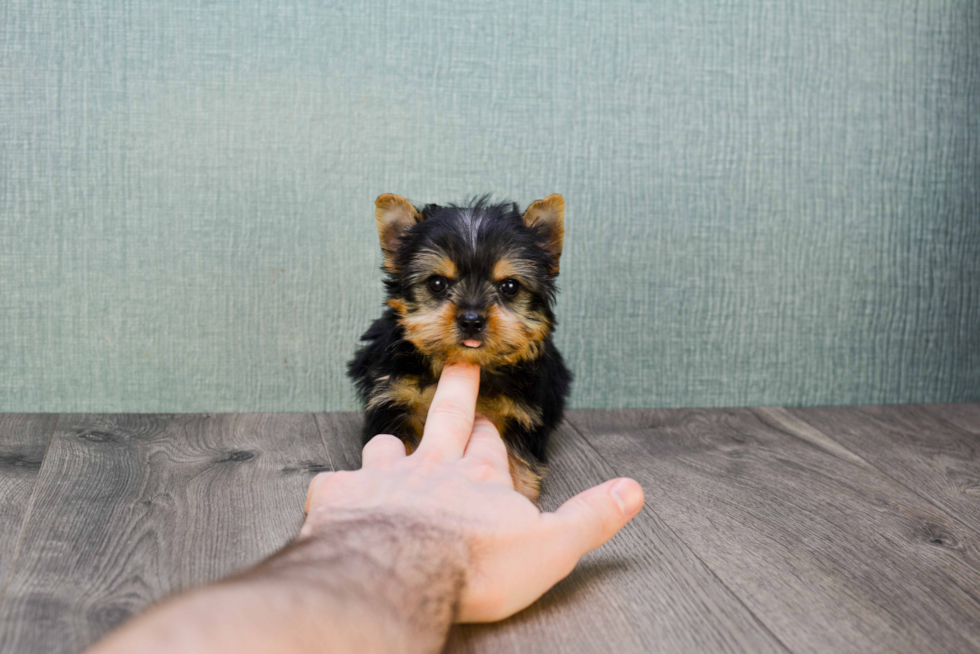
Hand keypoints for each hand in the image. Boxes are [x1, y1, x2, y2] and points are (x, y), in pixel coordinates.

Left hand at [302, 362, 644, 621]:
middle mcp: (431, 466)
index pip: (489, 444)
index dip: (490, 433)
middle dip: (456, 393)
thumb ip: (590, 517)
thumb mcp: (552, 545)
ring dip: (391, 448)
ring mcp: (383, 478)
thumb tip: (632, 491)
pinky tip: (334, 498)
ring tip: (390, 448)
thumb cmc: (476, 564)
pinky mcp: (342, 498)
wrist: (404, 574)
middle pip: (445, 419)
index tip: (490, 420)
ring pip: (386, 448)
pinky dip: (338, 491)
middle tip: (460, 367)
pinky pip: (335, 486)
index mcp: (478, 476)